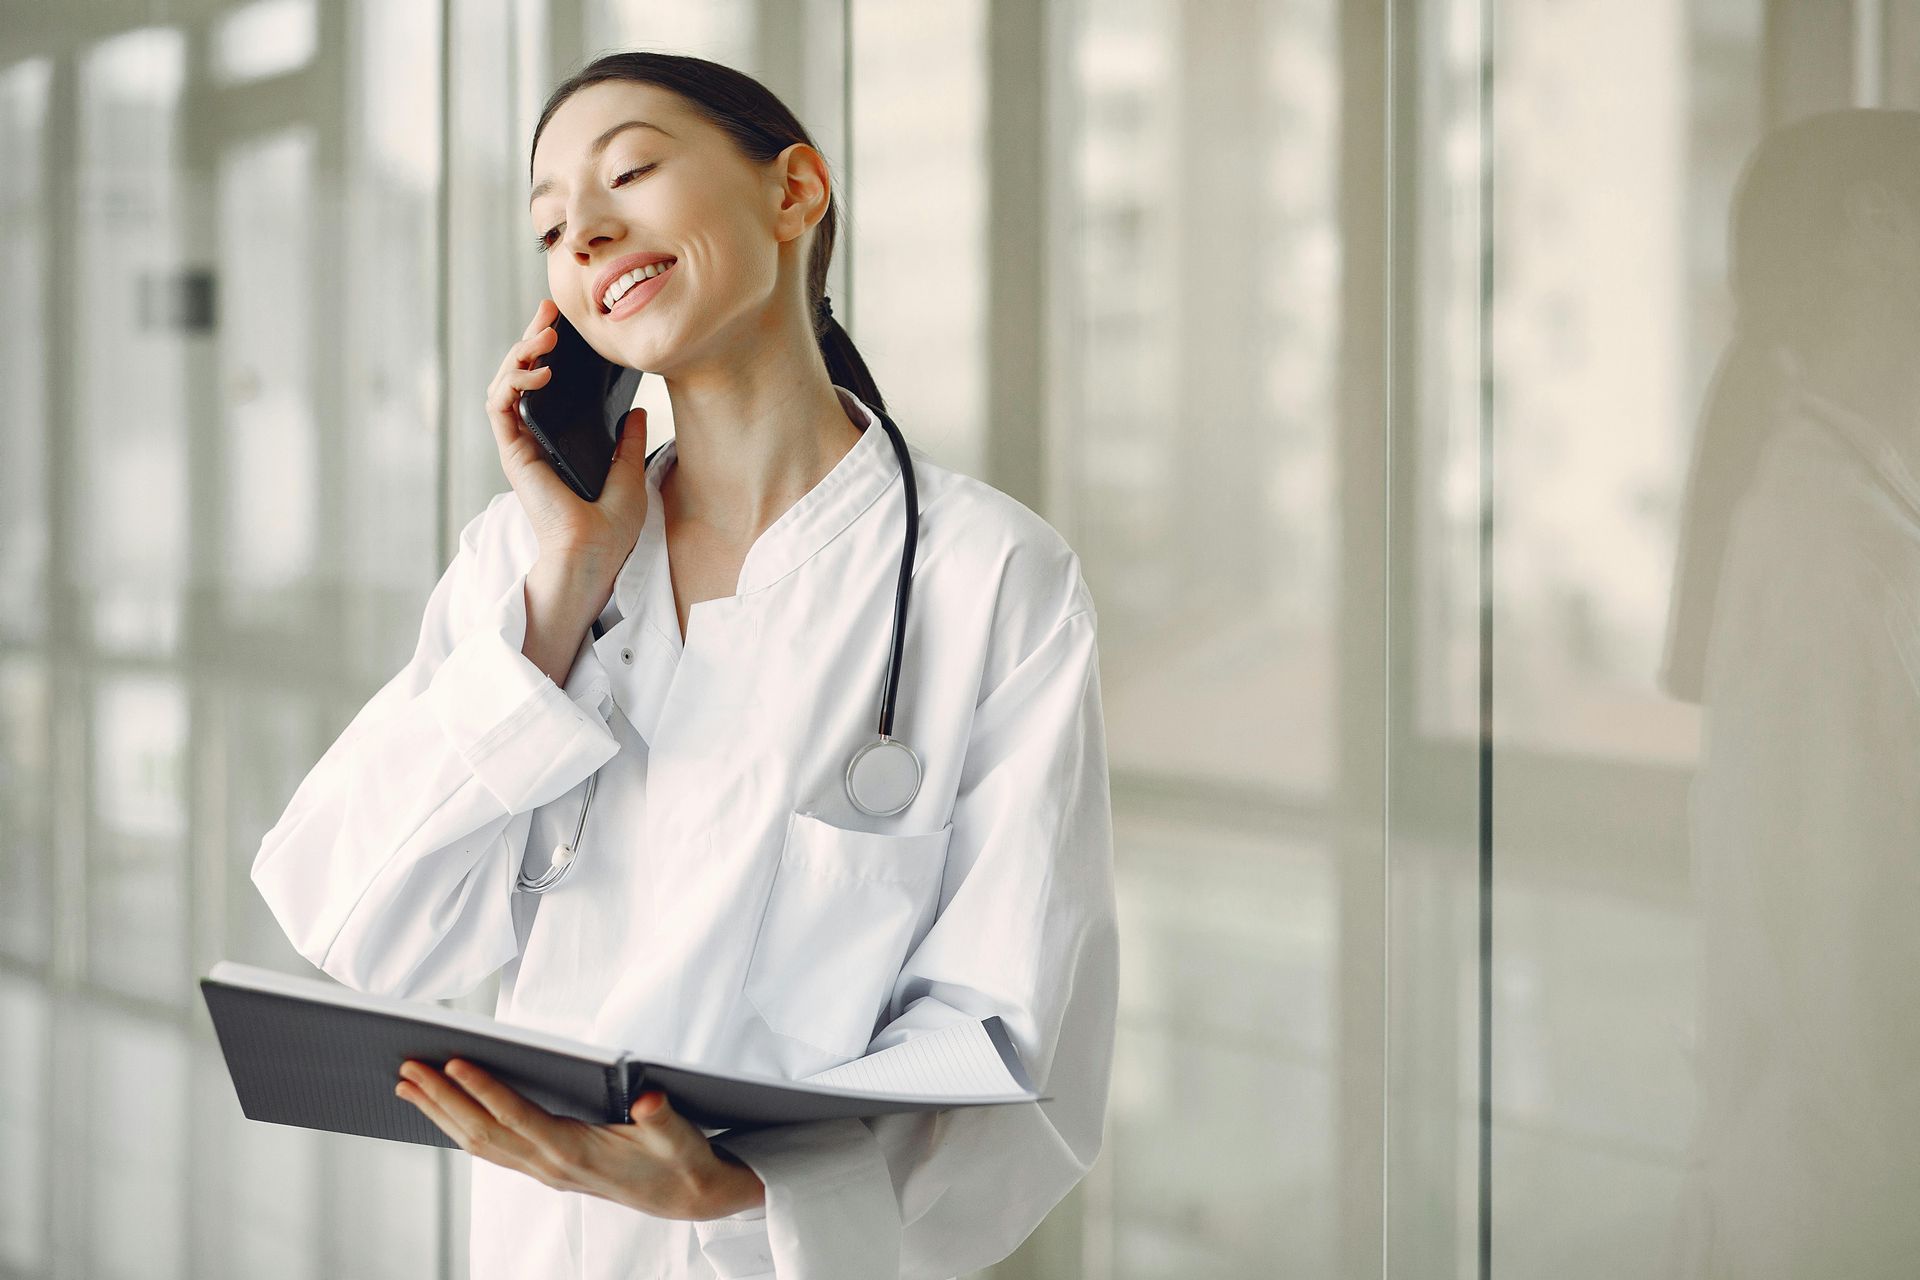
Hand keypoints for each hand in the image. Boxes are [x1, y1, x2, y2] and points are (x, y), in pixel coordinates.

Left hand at [395, 1057, 765, 1220]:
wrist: (688, 1198)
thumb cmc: (681, 1161)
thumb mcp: (681, 1137)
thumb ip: (662, 1118)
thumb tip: (648, 1100)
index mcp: (577, 1154)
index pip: (519, 1118)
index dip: (485, 1091)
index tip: (455, 1062)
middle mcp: (551, 1166)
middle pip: (483, 1132)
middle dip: (442, 1100)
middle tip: (408, 1069)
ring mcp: (543, 1170)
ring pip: (479, 1143)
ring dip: (440, 1114)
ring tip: (408, 1085)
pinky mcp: (544, 1167)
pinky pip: (490, 1149)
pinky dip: (460, 1127)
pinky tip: (444, 1110)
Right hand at [486, 297, 651, 572]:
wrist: (595, 555)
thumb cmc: (611, 528)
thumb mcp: (629, 473)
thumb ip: (627, 441)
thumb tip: (636, 409)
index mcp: (559, 441)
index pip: (548, 385)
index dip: (550, 351)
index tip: (565, 324)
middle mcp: (535, 439)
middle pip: (522, 375)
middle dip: (532, 337)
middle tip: (549, 311)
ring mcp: (521, 445)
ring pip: (506, 383)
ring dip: (520, 352)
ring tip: (545, 335)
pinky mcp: (513, 452)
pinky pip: (501, 406)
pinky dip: (514, 381)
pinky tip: (540, 370)